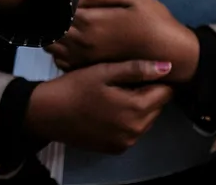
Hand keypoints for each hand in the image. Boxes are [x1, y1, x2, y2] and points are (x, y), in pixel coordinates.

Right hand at [25, 60, 175, 152]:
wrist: (47, 113)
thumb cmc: (75, 87)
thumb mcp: (103, 72)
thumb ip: (136, 69)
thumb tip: (167, 67)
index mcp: (136, 108)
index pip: (165, 93)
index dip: (156, 80)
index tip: (140, 73)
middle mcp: (137, 130)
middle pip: (156, 107)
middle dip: (146, 94)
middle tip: (123, 82)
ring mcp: (127, 142)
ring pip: (146, 120)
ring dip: (137, 108)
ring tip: (114, 95)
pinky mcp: (116, 149)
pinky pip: (133, 132)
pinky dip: (127, 121)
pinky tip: (108, 111)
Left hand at [48, 0, 200, 82]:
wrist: (174, 55)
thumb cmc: (155, 21)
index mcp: (90, 21)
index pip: (57, 9)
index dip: (54, 2)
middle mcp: (82, 42)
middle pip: (51, 28)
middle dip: (50, 17)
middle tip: (56, 8)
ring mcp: (85, 59)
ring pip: (52, 45)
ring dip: (52, 33)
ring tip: (61, 23)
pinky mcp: (91, 70)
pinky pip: (62, 60)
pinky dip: (59, 50)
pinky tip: (68, 41)